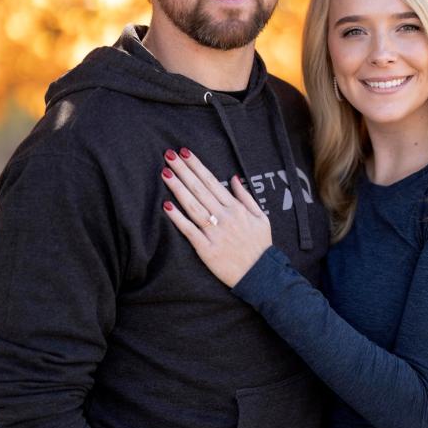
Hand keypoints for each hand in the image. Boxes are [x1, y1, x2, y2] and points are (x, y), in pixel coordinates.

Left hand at [161, 148, 271, 287]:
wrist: (261, 274)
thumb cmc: (261, 245)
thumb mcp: (261, 217)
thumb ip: (246, 197)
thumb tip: (234, 178)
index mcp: (237, 208)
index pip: (213, 182)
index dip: (198, 167)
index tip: (186, 153)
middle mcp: (225, 217)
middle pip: (200, 190)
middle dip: (184, 171)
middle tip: (169, 155)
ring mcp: (215, 233)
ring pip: (193, 206)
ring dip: (178, 188)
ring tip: (165, 173)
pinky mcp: (206, 249)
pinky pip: (189, 231)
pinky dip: (178, 218)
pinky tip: (167, 206)